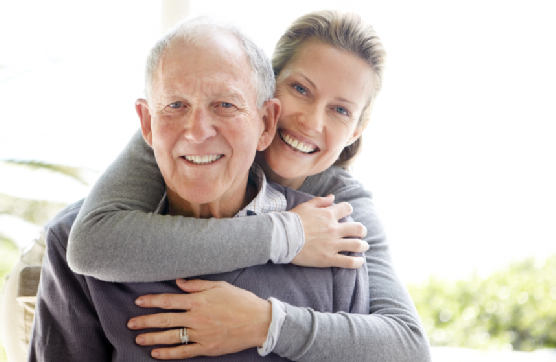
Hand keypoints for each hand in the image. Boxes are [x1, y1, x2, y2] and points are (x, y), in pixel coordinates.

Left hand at [127, 279, 270, 358]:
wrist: (258, 321)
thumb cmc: (241, 301)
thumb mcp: (220, 286)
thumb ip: (197, 285)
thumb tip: (178, 282)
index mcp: (198, 301)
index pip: (168, 300)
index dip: (151, 301)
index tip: (138, 302)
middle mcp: (196, 318)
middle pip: (165, 320)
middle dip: (145, 321)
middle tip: (130, 323)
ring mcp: (200, 334)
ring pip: (170, 337)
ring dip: (152, 338)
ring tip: (138, 338)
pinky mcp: (206, 348)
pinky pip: (183, 352)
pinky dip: (168, 354)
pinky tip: (156, 353)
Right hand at [290, 195, 367, 268]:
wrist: (282, 237)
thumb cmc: (292, 221)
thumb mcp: (305, 206)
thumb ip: (320, 201)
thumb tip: (332, 197)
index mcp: (328, 215)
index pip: (347, 209)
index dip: (349, 210)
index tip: (347, 214)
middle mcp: (334, 229)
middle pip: (358, 228)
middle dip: (362, 231)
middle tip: (361, 233)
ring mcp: (333, 244)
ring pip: (357, 245)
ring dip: (363, 246)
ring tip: (364, 247)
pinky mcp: (329, 258)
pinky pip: (349, 262)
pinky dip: (357, 262)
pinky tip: (359, 261)